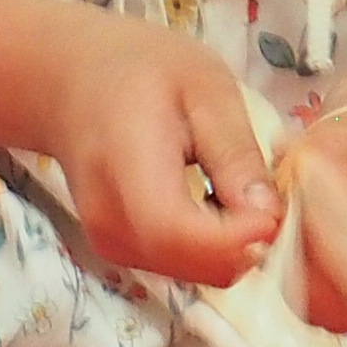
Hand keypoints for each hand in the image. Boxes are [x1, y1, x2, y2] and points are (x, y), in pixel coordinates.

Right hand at [41, 21, 284, 290]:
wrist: (72, 83)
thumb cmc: (141, 71)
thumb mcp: (206, 88)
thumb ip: (235, 152)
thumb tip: (270, 215)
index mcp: (126, 168)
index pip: (180, 233)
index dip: (238, 236)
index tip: (274, 209)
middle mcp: (110, 220)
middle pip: (195, 265)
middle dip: (248, 243)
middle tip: (268, 195)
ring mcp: (111, 243)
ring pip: (196, 274)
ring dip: (234, 247)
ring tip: (238, 189)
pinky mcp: (120, 252)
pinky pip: (183, 267)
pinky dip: (213, 248)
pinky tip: (215, 204)